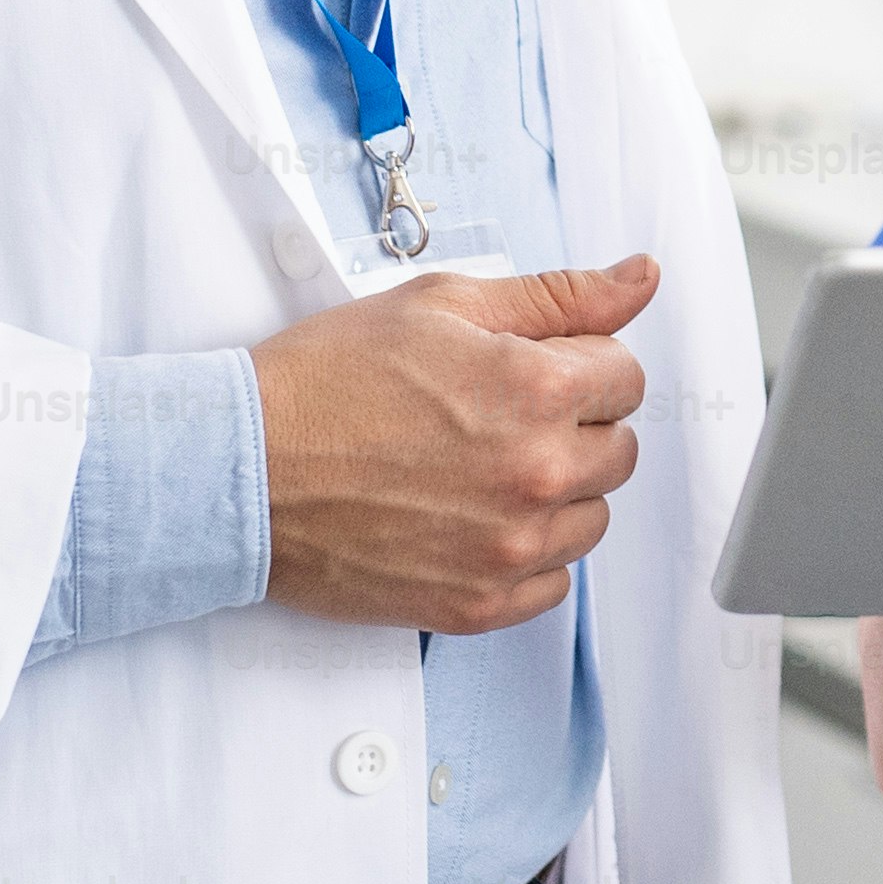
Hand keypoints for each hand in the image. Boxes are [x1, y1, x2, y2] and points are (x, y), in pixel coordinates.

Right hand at [248, 255, 653, 632]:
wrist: (240, 468)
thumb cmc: (328, 379)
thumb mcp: (442, 304)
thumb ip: (558, 295)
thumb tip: (641, 278)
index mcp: (537, 389)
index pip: (625, 377)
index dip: (578, 364)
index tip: (527, 370)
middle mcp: (537, 474)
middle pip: (618, 449)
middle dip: (572, 425)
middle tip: (494, 416)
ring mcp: (510, 548)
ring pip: (592, 519)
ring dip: (556, 492)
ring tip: (478, 467)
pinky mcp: (479, 605)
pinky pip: (553, 584)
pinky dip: (526, 554)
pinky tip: (471, 520)